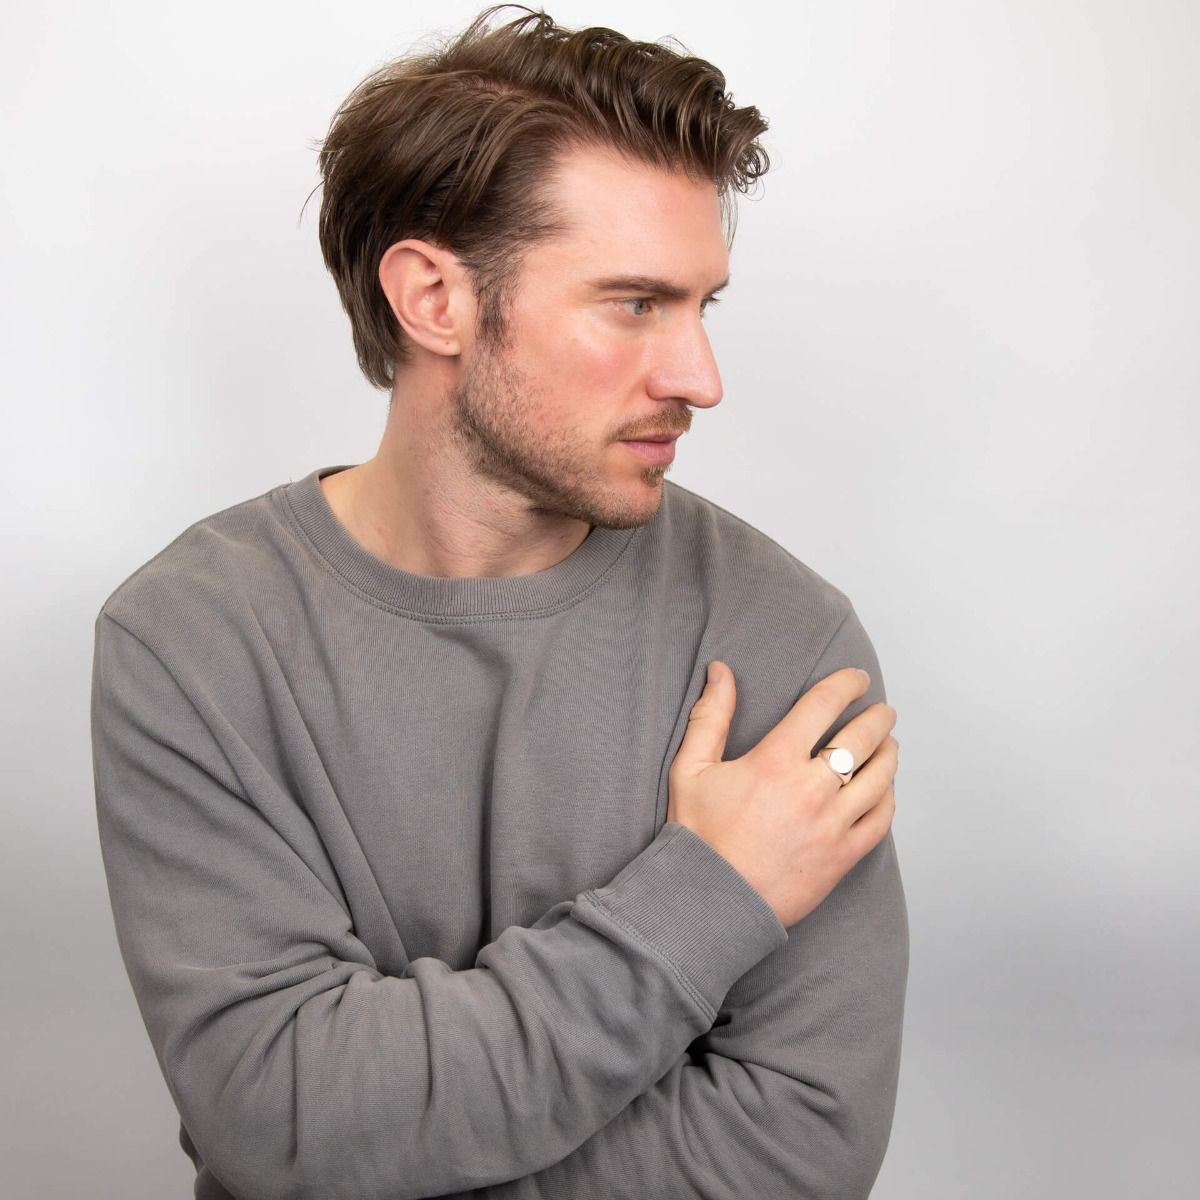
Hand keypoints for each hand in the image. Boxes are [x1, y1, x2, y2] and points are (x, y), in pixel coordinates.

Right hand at [667, 663, 897, 928]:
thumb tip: (720, 671)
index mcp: (776, 761)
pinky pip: (882, 818)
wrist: (711, 902)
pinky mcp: (843, 856)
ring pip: (881, 776)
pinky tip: (883, 787)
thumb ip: (710, 716)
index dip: (848, 684)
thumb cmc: (698, 837)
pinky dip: (888, 796)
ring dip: (889, 752)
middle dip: (878, 716)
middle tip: (881, 710)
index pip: (825, 704)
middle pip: (863, 737)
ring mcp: (832, 824)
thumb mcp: (690, 769)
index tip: (857, 679)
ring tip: (888, 743)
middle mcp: (811, 788)